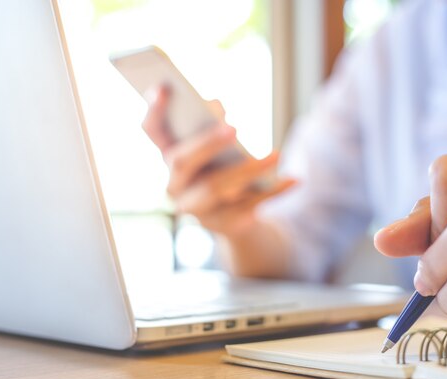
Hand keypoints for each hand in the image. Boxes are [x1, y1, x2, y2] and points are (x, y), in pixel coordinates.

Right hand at [142, 87, 295, 237]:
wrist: (235, 217)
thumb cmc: (224, 169)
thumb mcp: (218, 146)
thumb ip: (212, 124)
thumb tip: (216, 105)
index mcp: (169, 155)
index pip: (152, 130)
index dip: (154, 109)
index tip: (164, 85)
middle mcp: (174, 184)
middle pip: (181, 161)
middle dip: (206, 143)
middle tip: (233, 128)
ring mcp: (195, 208)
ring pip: (217, 186)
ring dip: (248, 169)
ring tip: (277, 155)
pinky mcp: (222, 225)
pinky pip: (249, 207)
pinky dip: (273, 192)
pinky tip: (294, 180)